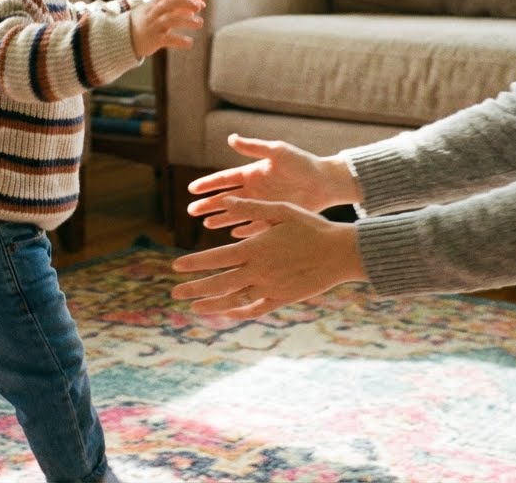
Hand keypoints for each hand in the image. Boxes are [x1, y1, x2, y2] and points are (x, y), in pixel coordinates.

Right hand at [130, 0, 205, 57]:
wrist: (125, 39)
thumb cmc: (147, 22)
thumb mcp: (158, 9)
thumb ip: (177, 5)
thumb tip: (199, 4)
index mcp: (155, 1)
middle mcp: (153, 11)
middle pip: (170, 1)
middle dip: (187, 1)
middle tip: (200, 6)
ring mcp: (153, 25)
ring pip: (170, 19)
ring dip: (187, 20)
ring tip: (200, 23)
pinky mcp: (154, 40)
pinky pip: (168, 39)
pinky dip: (180, 41)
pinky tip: (189, 42)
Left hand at [170, 199, 366, 318]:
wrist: (340, 253)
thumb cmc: (312, 227)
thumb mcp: (282, 210)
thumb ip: (252, 207)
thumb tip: (227, 201)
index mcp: (255, 248)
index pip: (216, 258)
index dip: (194, 263)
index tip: (177, 266)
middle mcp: (259, 270)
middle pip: (219, 282)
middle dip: (194, 288)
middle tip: (175, 294)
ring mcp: (270, 287)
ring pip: (234, 299)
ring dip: (212, 304)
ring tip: (194, 307)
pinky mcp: (282, 299)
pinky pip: (255, 309)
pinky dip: (238, 313)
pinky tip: (226, 313)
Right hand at [188, 134, 361, 217]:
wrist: (325, 181)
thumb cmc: (302, 163)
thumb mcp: (278, 152)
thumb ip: (254, 148)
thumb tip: (231, 138)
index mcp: (252, 173)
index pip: (224, 179)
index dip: (208, 184)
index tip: (191, 189)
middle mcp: (254, 190)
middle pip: (226, 198)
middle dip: (208, 204)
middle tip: (191, 210)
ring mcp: (263, 204)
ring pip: (236, 213)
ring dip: (221, 218)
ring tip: (205, 224)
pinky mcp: (274, 216)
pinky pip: (254, 225)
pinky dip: (243, 230)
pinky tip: (232, 235)